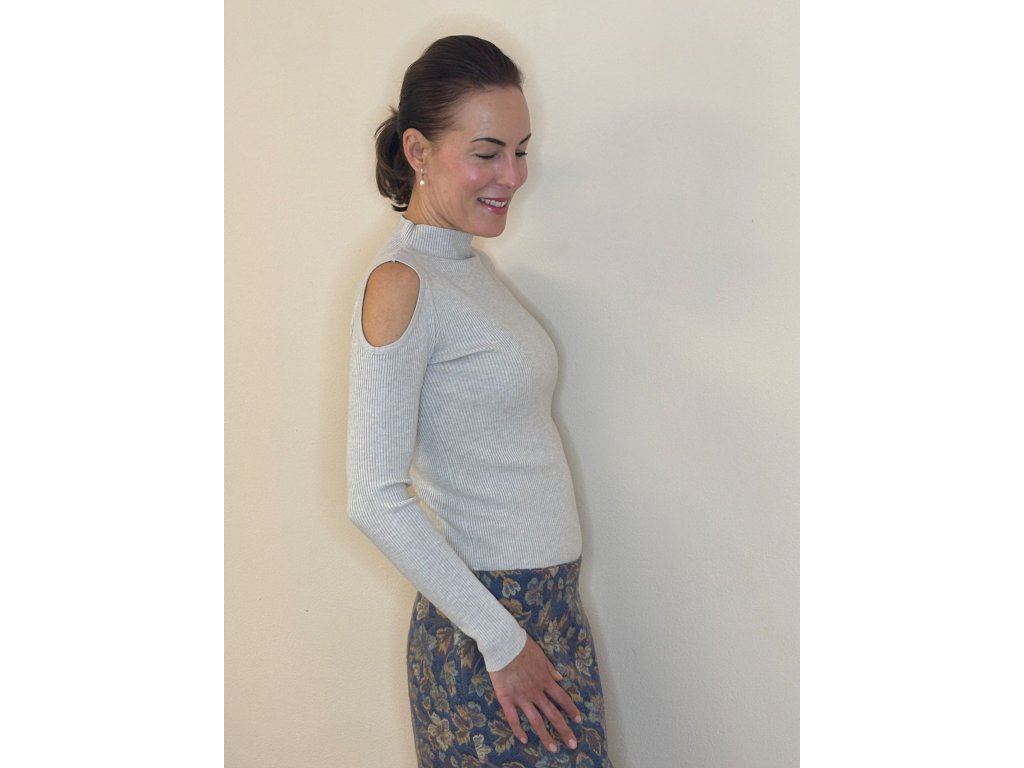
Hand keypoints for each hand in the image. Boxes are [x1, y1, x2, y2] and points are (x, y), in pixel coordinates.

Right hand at [488, 635, 582, 753]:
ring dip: (545, 736)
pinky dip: (519, 730)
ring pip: (536, 720)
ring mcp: (521, 697)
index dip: (571, 710)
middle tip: (572, 744)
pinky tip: (524, 740)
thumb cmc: (521, 645)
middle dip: (564, 730)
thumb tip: (560, 678)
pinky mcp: (506, 698)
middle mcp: (536, 691)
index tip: (578, 720)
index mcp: (545, 680)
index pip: (562, 699)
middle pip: (553, 714)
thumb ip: (550, 669)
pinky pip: (513, 718)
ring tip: (553, 748)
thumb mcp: (541, 655)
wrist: (502, 643)